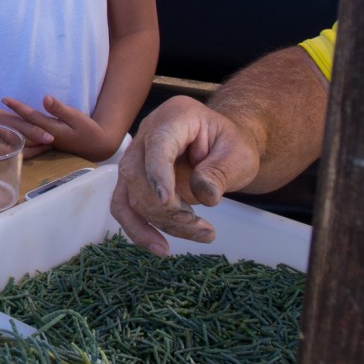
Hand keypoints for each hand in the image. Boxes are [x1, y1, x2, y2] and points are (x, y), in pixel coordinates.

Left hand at [0, 95, 113, 160]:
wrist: (98, 146)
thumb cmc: (89, 130)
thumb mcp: (76, 117)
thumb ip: (59, 109)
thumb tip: (44, 98)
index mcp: (51, 130)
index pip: (30, 116)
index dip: (17, 107)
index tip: (4, 99)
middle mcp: (45, 138)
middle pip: (22, 130)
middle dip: (6, 123)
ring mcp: (46, 143)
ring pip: (24, 138)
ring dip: (10, 133)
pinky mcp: (48, 144)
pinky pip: (30, 142)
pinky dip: (19, 139)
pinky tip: (11, 137)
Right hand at [109, 96, 261, 255]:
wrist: (222, 145)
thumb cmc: (230, 144)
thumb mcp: (239, 154)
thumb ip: (221, 171)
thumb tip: (205, 196)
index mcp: (175, 117)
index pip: (158, 143)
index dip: (157, 172)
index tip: (167, 201)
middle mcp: (147, 133)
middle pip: (137, 173)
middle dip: (165, 208)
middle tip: (202, 227)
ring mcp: (137, 156)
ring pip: (129, 194)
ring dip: (158, 222)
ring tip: (200, 234)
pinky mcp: (135, 179)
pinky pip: (124, 205)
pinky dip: (138, 228)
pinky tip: (159, 246)